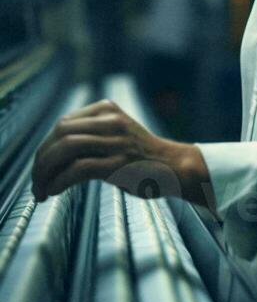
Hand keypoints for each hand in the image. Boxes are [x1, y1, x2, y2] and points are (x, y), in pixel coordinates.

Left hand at [31, 99, 211, 205]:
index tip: (40, 166)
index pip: (63, 124)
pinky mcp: (118, 164)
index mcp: (108, 110)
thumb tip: (55, 154)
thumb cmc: (145, 157)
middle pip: (60, 133)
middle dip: (41, 159)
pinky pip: (78, 169)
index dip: (45, 146)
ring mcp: (115, 142)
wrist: (177, 167)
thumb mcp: (118, 134)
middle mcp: (111, 121)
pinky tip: (54, 191)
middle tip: (36, 181)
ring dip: (45, 171)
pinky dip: (60, 181)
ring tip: (41, 189)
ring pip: (65, 148)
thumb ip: (93, 135)